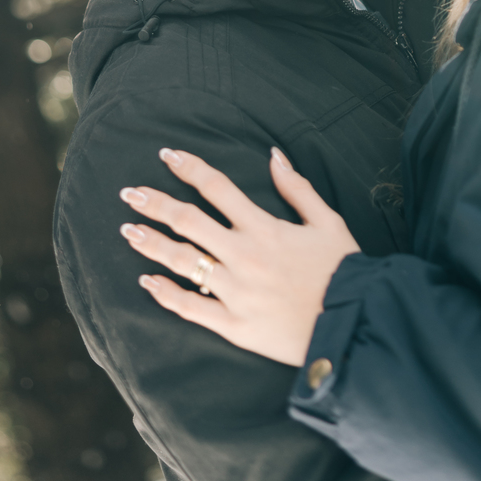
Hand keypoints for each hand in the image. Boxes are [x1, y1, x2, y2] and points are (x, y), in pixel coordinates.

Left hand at [117, 146, 359, 365]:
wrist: (353, 324)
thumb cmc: (343, 270)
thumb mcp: (327, 221)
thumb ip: (297, 188)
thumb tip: (273, 155)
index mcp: (264, 227)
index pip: (217, 187)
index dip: (190, 167)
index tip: (167, 155)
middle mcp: (243, 255)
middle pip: (188, 221)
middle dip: (155, 203)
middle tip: (128, 193)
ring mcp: (236, 292)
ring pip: (183, 262)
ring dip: (152, 243)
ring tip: (128, 230)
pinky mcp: (234, 326)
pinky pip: (192, 308)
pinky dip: (166, 294)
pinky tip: (147, 281)